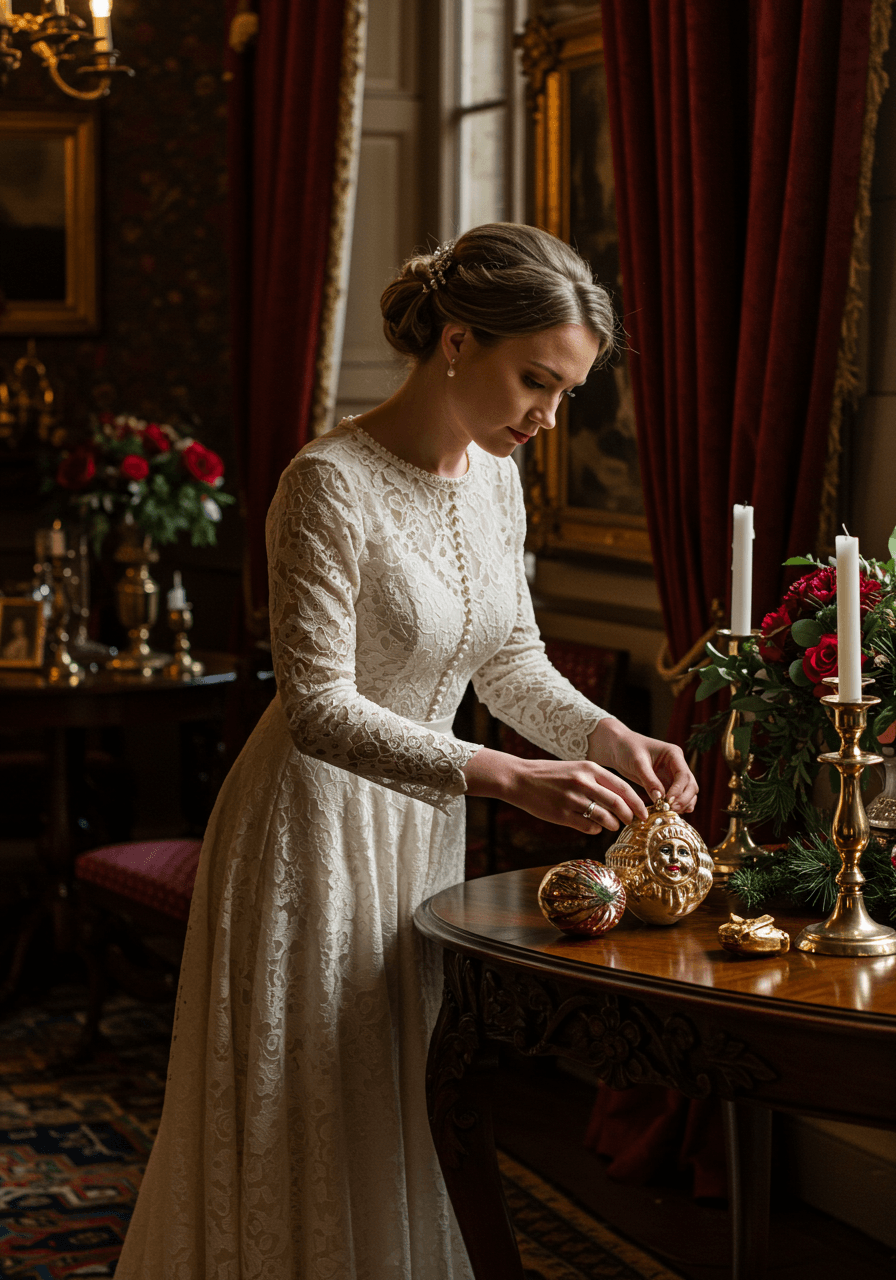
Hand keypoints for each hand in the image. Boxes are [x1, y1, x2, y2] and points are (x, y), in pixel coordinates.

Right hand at [462, 748, 648, 833]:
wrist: (520, 779)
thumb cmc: (551, 774)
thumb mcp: (576, 768)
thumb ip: (598, 780)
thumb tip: (623, 798)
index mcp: (589, 768)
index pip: (622, 787)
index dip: (636, 802)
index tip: (644, 812)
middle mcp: (583, 783)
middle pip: (617, 804)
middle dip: (629, 816)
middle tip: (632, 822)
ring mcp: (572, 799)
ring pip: (605, 818)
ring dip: (612, 825)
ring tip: (611, 825)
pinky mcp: (562, 815)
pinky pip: (588, 827)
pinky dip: (595, 830)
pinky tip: (593, 827)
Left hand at [587, 717, 697, 813]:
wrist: (618, 747)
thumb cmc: (627, 749)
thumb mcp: (637, 763)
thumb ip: (649, 780)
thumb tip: (660, 799)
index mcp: (674, 754)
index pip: (684, 774)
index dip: (679, 790)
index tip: (669, 802)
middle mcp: (677, 764)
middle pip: (690, 785)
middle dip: (683, 799)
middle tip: (670, 810)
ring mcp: (673, 775)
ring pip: (687, 793)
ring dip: (683, 804)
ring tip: (669, 813)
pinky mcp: (667, 784)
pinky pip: (677, 797)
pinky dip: (676, 805)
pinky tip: (668, 813)